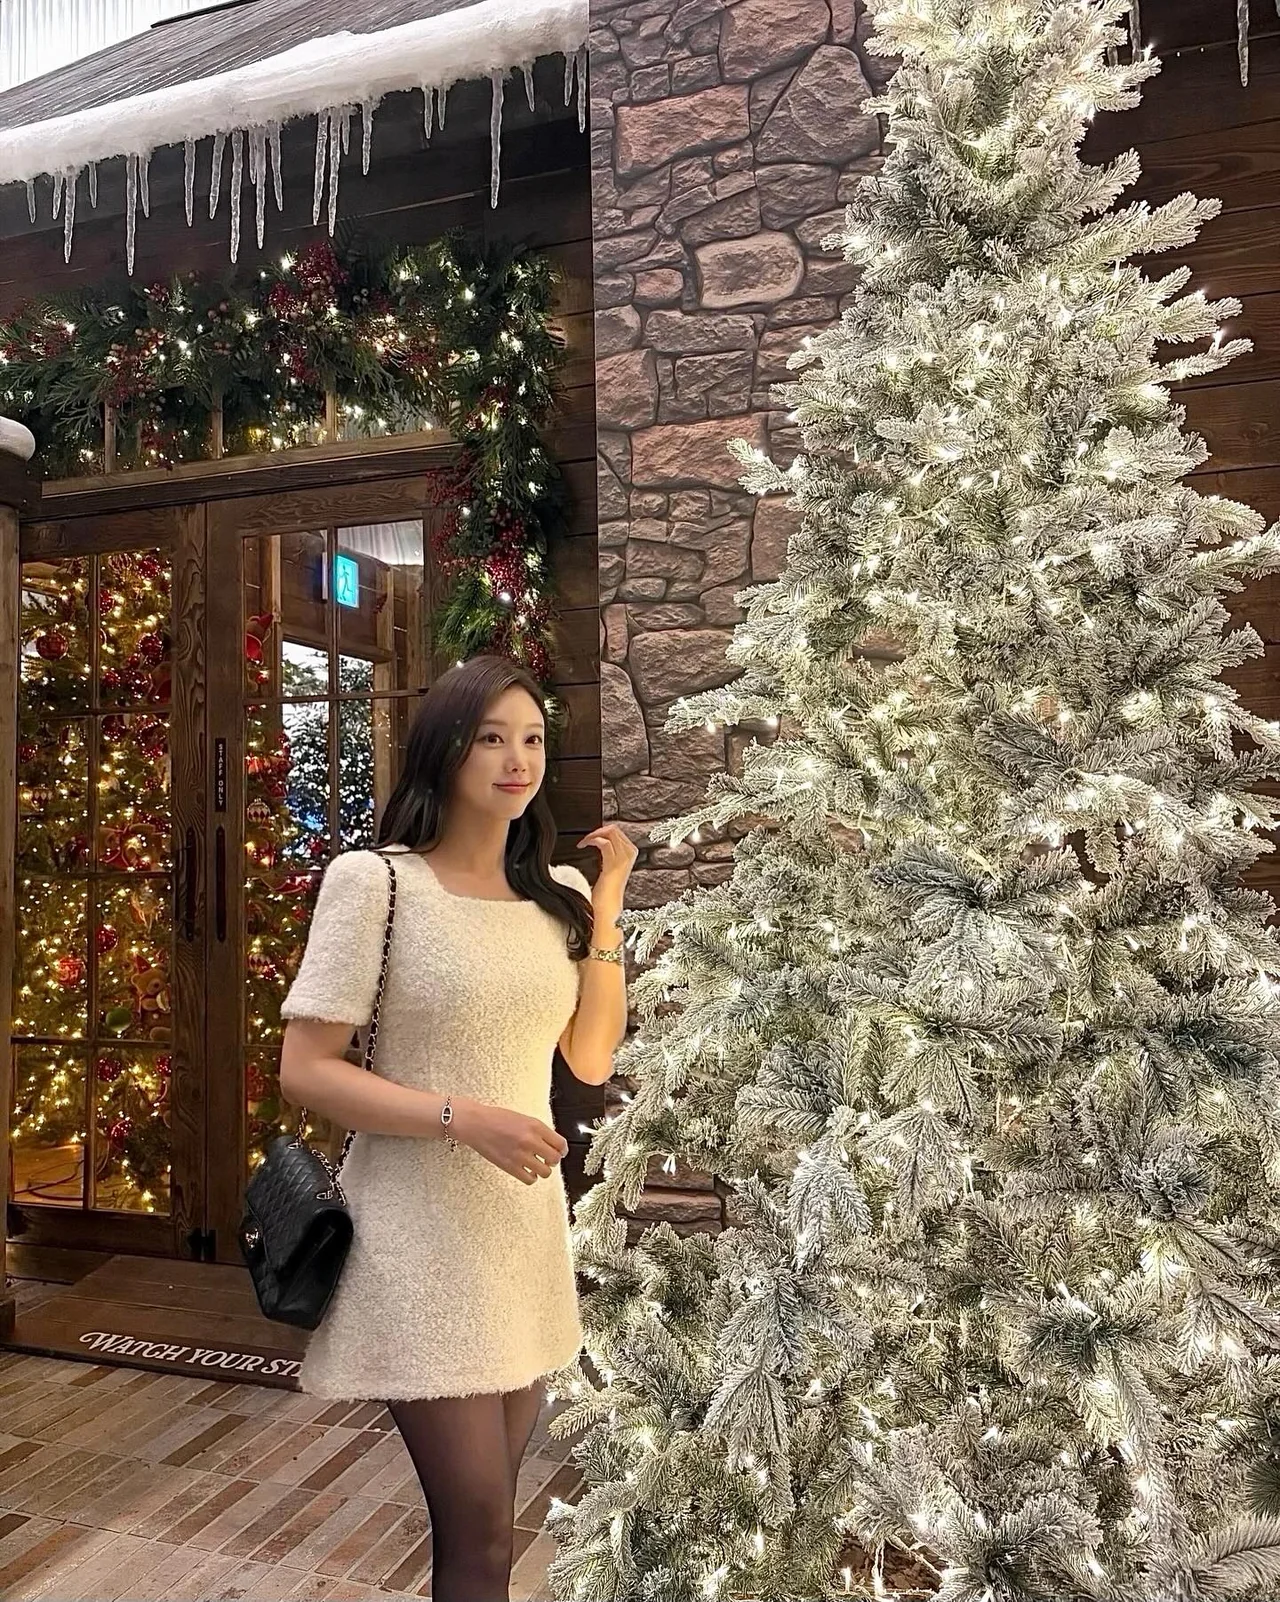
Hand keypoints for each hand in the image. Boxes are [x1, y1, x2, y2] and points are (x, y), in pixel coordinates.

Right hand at [451, 1097, 568, 1185]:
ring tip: (536, 1165)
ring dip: (543, 1170)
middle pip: (555, 1159)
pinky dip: (531, 1177)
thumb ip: (538, 1131)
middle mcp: (530, 1141)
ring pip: (545, 1172)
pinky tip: (526, 1171)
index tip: (561, 1151)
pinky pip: (529, 1179)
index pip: (561, 1143)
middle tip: (548, 1159)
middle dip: (553, 1160)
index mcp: (535, 1126)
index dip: (562, 1149)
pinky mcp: (510, 1167)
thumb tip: (551, 1143)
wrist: (475, 1123)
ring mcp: (521, 1155)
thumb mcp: (523, 1118)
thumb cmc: (495, 1118)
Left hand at [577, 824, 638, 912]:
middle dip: (598, 830)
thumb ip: (609, 856)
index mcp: (630, 854)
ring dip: (594, 834)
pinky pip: (604, 843)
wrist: (607, 909)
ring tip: (584, 841)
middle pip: (615, 829)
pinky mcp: (614, 864)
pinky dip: (591, 840)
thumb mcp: (610, 869)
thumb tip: (601, 843)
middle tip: (587, 839)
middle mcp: (630, 854)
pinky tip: (583, 845)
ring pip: (611, 832)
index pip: (618, 832)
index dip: (603, 831)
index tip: (591, 837)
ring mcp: (624, 858)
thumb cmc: (606, 893)